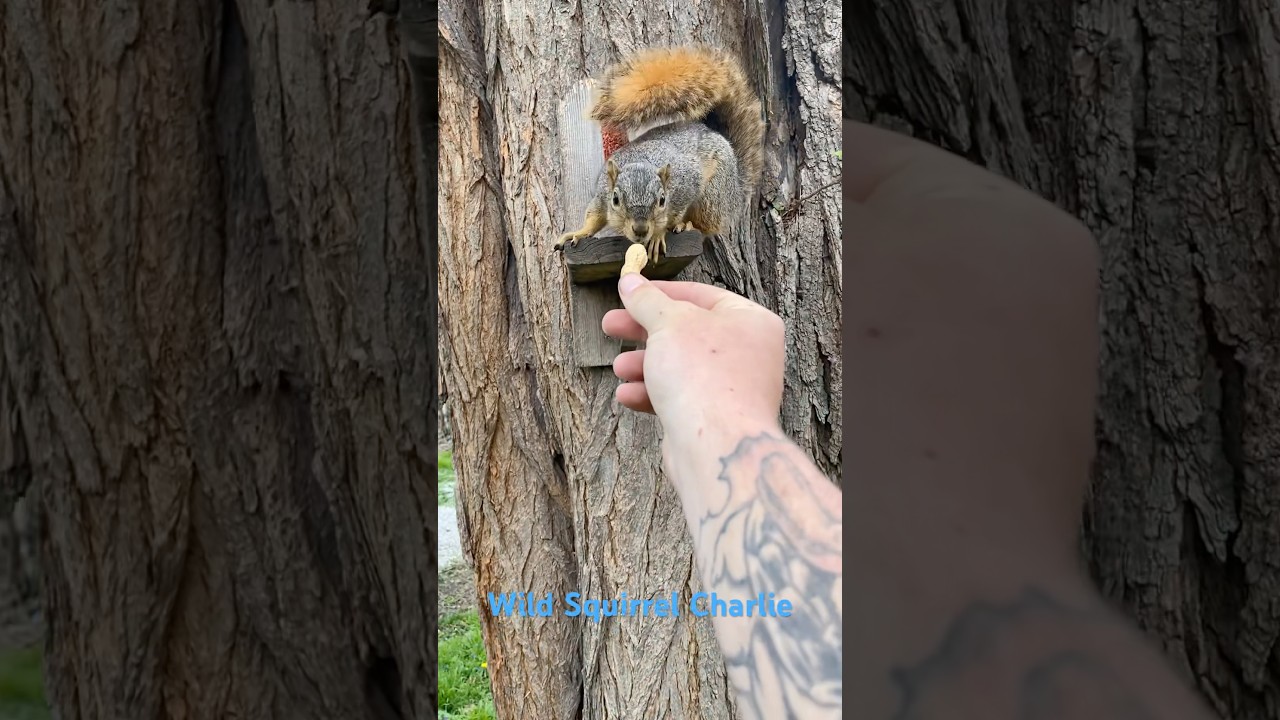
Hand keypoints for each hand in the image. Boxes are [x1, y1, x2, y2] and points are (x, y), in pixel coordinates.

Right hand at [601, 275, 783, 436]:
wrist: (716, 445)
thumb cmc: (703, 376)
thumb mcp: (667, 323)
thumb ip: (647, 300)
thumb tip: (630, 281)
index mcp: (750, 321)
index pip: (701, 296)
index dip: (660, 293)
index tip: (629, 293)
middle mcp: (748, 353)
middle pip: (686, 332)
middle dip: (644, 331)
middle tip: (611, 326)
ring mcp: (733, 388)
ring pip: (680, 367)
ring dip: (644, 365)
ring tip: (619, 367)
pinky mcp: (715, 418)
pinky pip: (681, 397)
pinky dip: (653, 393)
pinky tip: (628, 395)